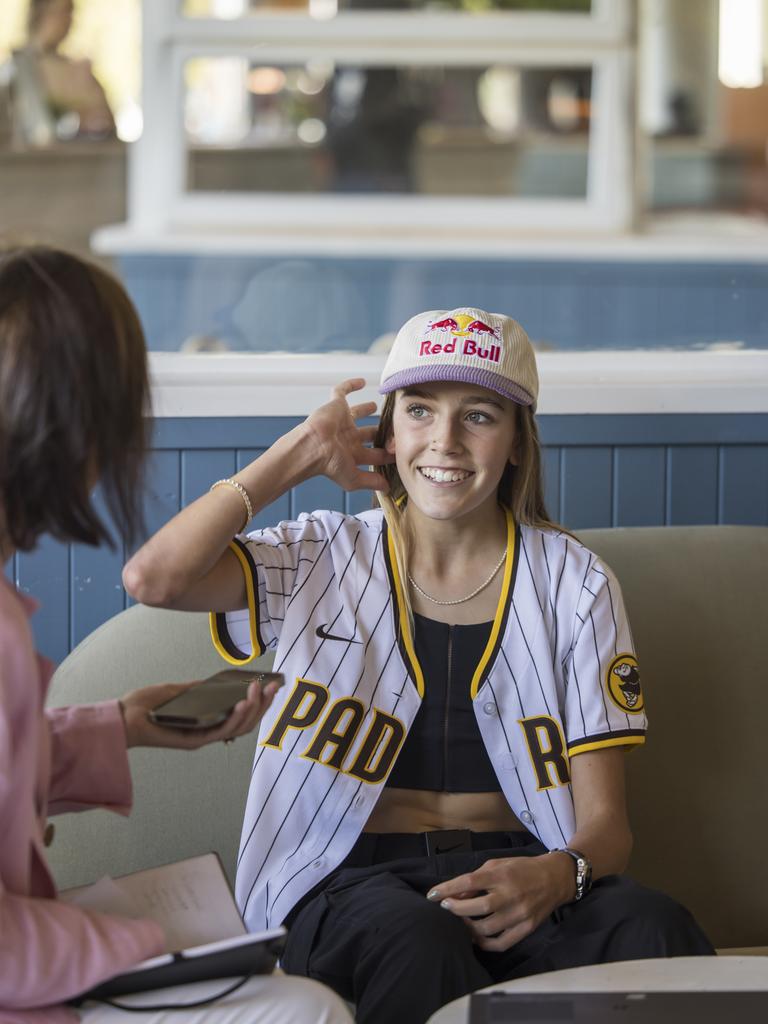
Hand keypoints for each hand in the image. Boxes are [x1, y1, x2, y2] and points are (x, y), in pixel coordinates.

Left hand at [119, 677, 280, 750]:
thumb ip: (196, 689)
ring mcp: (202, 737)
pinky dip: (234, 718)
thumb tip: (215, 683)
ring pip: (238, 728)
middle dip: (263, 705)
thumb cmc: (145, 706)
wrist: (122, 717)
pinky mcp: (193, 740)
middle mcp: (208, 732)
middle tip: (275, 686)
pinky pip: (220, 732)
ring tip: (259, 691)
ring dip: (253, 710)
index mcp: (207, 721)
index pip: (240, 715)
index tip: (272, 685)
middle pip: (245, 723)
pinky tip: (242, 704)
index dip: (259, 703)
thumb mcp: (176, 691)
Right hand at [302, 378, 393, 491]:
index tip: (402, 450)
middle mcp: (348, 437)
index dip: (388, 453)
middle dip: (380, 431)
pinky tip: (362, 381)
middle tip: (396, 426)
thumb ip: (372, 482)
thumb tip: (388, 489)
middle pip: (368, 433)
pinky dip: (351, 385)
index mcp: (353, 453)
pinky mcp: (334, 406)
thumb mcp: (354, 479)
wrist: (312, 448)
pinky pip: (342, 392)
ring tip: (377, 406)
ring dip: (366, 410)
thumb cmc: (329, 464)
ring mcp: (341, 421)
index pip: (375, 453)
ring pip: (356, 413)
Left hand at [426, 853, 574, 951]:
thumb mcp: (497, 864)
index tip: (432, 895)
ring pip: (486, 929)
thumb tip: (454, 894)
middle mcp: (511, 895)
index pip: (468, 882)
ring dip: (467, 927)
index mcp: (502, 875)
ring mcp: (519, 914)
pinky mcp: (526, 929)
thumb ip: (476, 878)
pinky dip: (483, 943)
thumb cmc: (521, 869)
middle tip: (446, 907)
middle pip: (476, 908)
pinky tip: (475, 937)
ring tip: (460, 921)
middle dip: (455, 909)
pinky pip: (500, 943)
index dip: (447, 889)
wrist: (554, 879)